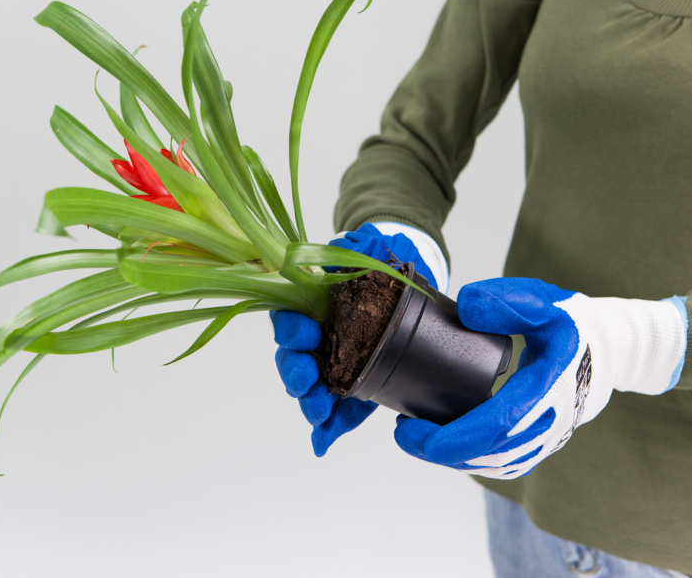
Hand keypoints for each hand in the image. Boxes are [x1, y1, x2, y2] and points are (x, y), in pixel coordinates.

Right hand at [272, 222, 437, 455]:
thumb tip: (343, 248)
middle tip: (303, 379)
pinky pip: (337, 412)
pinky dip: (329, 429)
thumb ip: (349, 250)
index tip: (304, 332)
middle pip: (293, 361)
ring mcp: (333, 365)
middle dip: (295, 373)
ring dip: (310, 403)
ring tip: (317, 413)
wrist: (403, 284)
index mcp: (309, 308)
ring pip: (311, 389)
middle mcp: (315, 339)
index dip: (291, 330)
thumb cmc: (377, 268)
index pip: (288, 322)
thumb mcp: (362, 252)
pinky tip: (323, 442)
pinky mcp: (354, 387)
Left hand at [393, 277, 687, 477]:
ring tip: (417, 436)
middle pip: (492, 454)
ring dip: (454, 457)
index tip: (411, 428)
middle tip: (403, 432)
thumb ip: (507, 301)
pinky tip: (447, 445)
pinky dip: (473, 459)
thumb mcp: (543, 300)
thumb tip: (467, 309)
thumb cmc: (573, 322)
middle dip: (442, 450)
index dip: (453, 436)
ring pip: (498, 464)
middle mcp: (553, 420)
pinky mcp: (544, 441)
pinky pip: (506, 462)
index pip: (498, 425)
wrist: (613, 346)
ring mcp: (551, 436)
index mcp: (551, 387)